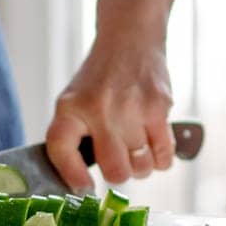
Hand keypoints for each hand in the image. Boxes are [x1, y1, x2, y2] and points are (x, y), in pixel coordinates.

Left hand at [46, 33, 174, 189]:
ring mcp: (131, 109)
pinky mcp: (159, 107)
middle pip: (114, 172)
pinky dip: (161, 158)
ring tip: (136, 146)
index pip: (61, 150)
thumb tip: (79, 184)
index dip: (71, 176)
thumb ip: (74, 136)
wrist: (130, 38)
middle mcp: (98, 109)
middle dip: (119, 174)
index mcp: (70, 107)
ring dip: (141, 166)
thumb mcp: (74, 99)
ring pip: (142, 168)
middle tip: (118, 160)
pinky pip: (164, 157)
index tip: (83, 187)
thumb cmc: (101, 78)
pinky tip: (153, 143)